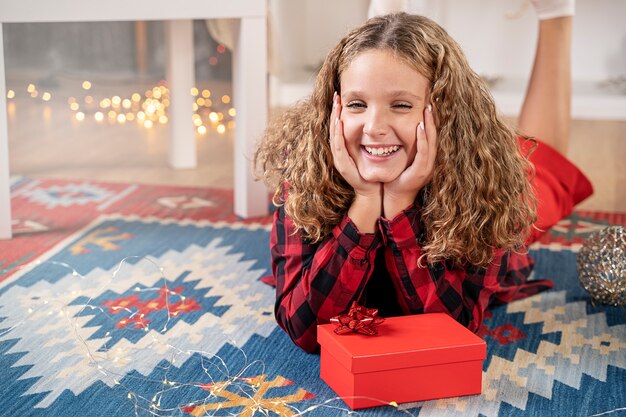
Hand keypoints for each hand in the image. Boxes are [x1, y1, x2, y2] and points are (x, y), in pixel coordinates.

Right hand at [329, 92, 379, 198]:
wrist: (373, 190)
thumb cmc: (374, 170)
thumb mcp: (372, 150)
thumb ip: (371, 138)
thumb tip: (377, 122)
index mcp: (345, 148)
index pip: (339, 126)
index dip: (338, 112)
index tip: (340, 97)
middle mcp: (340, 152)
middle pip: (334, 128)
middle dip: (335, 111)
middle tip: (336, 96)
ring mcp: (340, 159)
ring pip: (334, 136)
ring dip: (334, 120)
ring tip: (337, 106)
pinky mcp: (343, 165)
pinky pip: (338, 147)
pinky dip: (338, 135)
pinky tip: (339, 124)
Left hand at [383, 104, 436, 218]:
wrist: (394, 196)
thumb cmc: (396, 176)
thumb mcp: (402, 158)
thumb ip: (406, 145)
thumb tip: (399, 129)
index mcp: (427, 157)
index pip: (432, 135)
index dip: (432, 120)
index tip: (430, 105)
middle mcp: (430, 160)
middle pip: (435, 135)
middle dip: (434, 118)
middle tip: (432, 101)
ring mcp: (427, 166)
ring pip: (431, 141)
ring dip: (430, 125)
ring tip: (428, 110)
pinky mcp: (421, 171)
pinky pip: (424, 152)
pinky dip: (422, 139)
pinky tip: (419, 127)